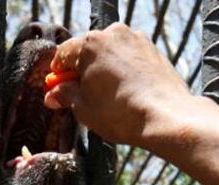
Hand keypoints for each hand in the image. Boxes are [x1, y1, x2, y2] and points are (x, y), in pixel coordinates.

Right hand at [44, 23, 202, 155]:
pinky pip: (128, 57)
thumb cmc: (121, 112)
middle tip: (79, 96)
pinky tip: (124, 92)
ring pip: (109, 53)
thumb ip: (65, 95)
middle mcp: (114, 34)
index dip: (57, 74)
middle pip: (87, 51)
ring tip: (105, 98)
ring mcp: (136, 39)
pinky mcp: (153, 50)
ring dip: (102, 70)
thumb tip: (53, 95)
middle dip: (80, 72)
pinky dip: (122, 71)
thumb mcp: (83, 107)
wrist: (165, 116)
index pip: (63, 54)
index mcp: (90, 43)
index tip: (57, 89)